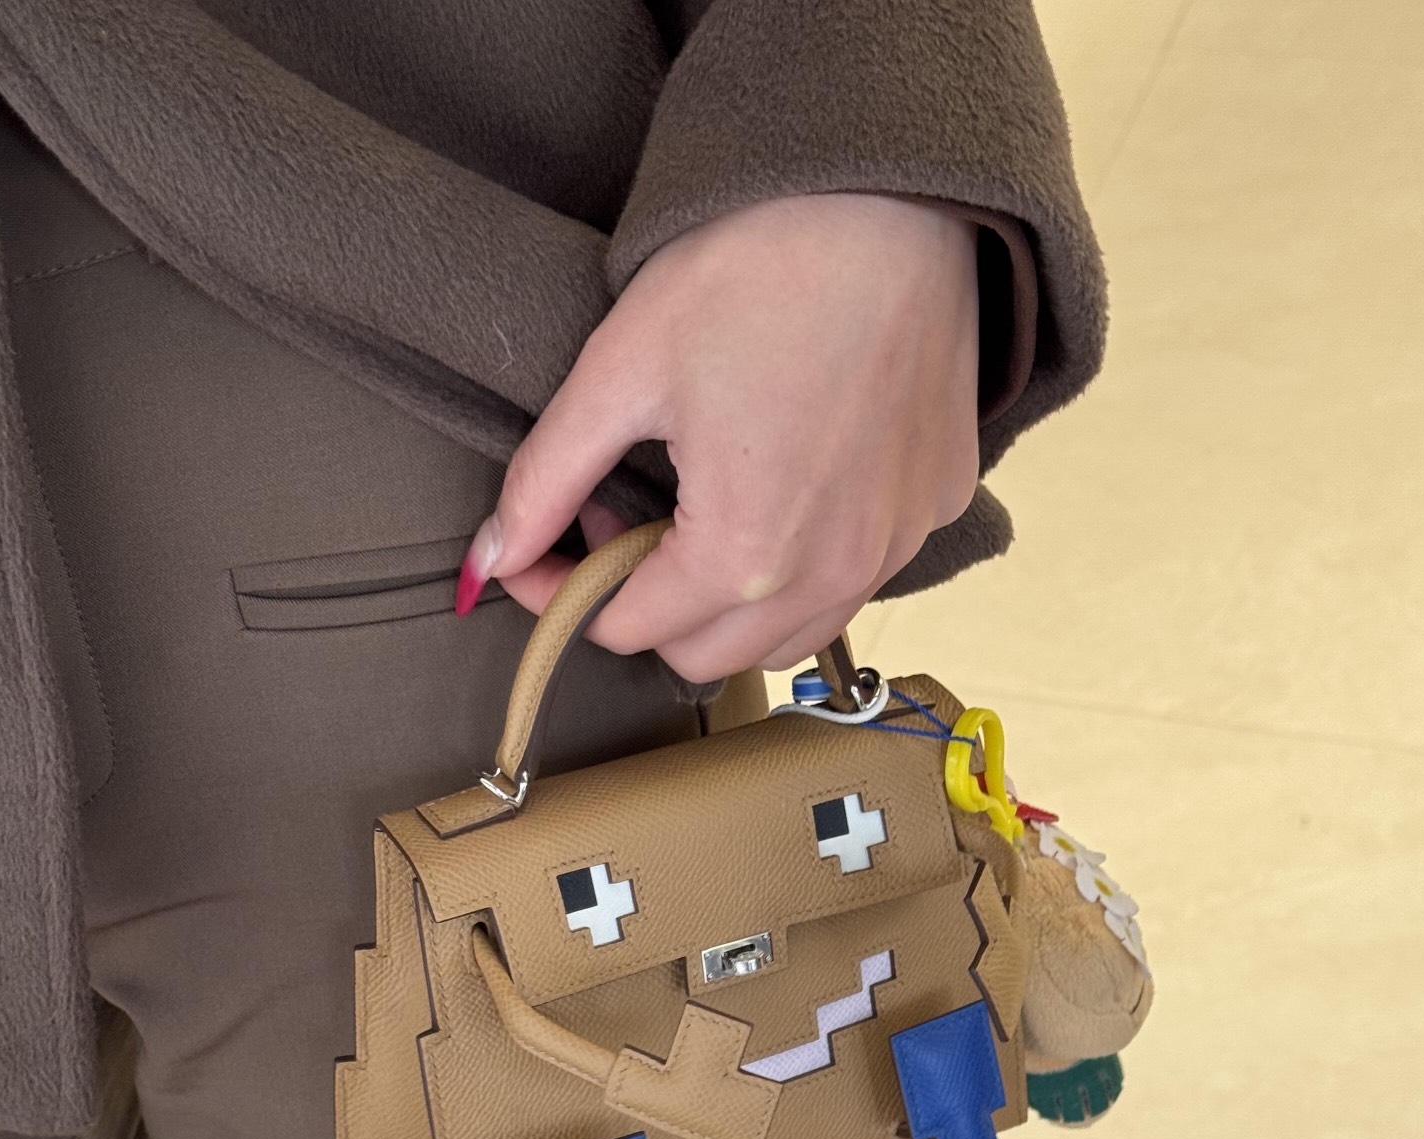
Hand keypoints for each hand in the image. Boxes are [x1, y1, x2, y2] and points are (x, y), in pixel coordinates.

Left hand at [455, 192, 981, 681]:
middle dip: (647, 607)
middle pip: (705, 657)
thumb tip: (490, 559)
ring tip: (703, 506)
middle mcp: (828, 577)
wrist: (897, 195)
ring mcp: (892, 548)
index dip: (567, 593)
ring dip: (728, 604)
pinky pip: (855, 579)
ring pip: (786, 638)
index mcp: (742, 556)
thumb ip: (547, 480)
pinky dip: (806, 564)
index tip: (546, 547)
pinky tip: (783, 478)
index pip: (626, 632)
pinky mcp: (933, 509)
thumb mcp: (623, 367)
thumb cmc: (761, 267)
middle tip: (623, 518)